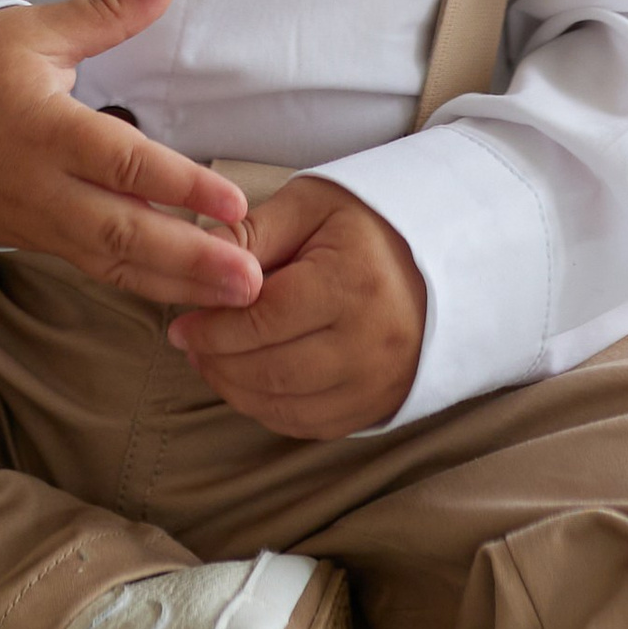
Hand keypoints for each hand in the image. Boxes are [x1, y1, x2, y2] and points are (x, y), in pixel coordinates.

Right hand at [0, 0, 262, 311]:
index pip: (120, 161)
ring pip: (110, 263)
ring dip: (175, 283)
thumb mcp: (34, 30)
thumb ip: (107, 15)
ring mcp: (32, 222)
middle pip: (120, 232)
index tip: (231, 204)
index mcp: (41, 127)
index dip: (178, 185)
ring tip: (237, 298)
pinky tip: (189, 292)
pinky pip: (93, 267)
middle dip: (189, 260)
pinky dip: (141, 282)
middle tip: (251, 279)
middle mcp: (38, 186)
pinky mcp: (32, 241)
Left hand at [167, 175, 426, 438]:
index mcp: (353, 283)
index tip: (182, 323)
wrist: (445, 254)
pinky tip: (249, 383)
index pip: (263, 320)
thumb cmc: (370, 223)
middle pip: (270, 370)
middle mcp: (371, 342)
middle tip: (190, 344)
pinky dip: (269, 410)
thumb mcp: (313, 204)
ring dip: (235, 390)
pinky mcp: (379, 405)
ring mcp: (378, 381)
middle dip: (217, 361)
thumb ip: (253, 232)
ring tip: (213, 361)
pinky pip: (309, 424)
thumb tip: (198, 259)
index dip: (213, 327)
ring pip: (285, 406)